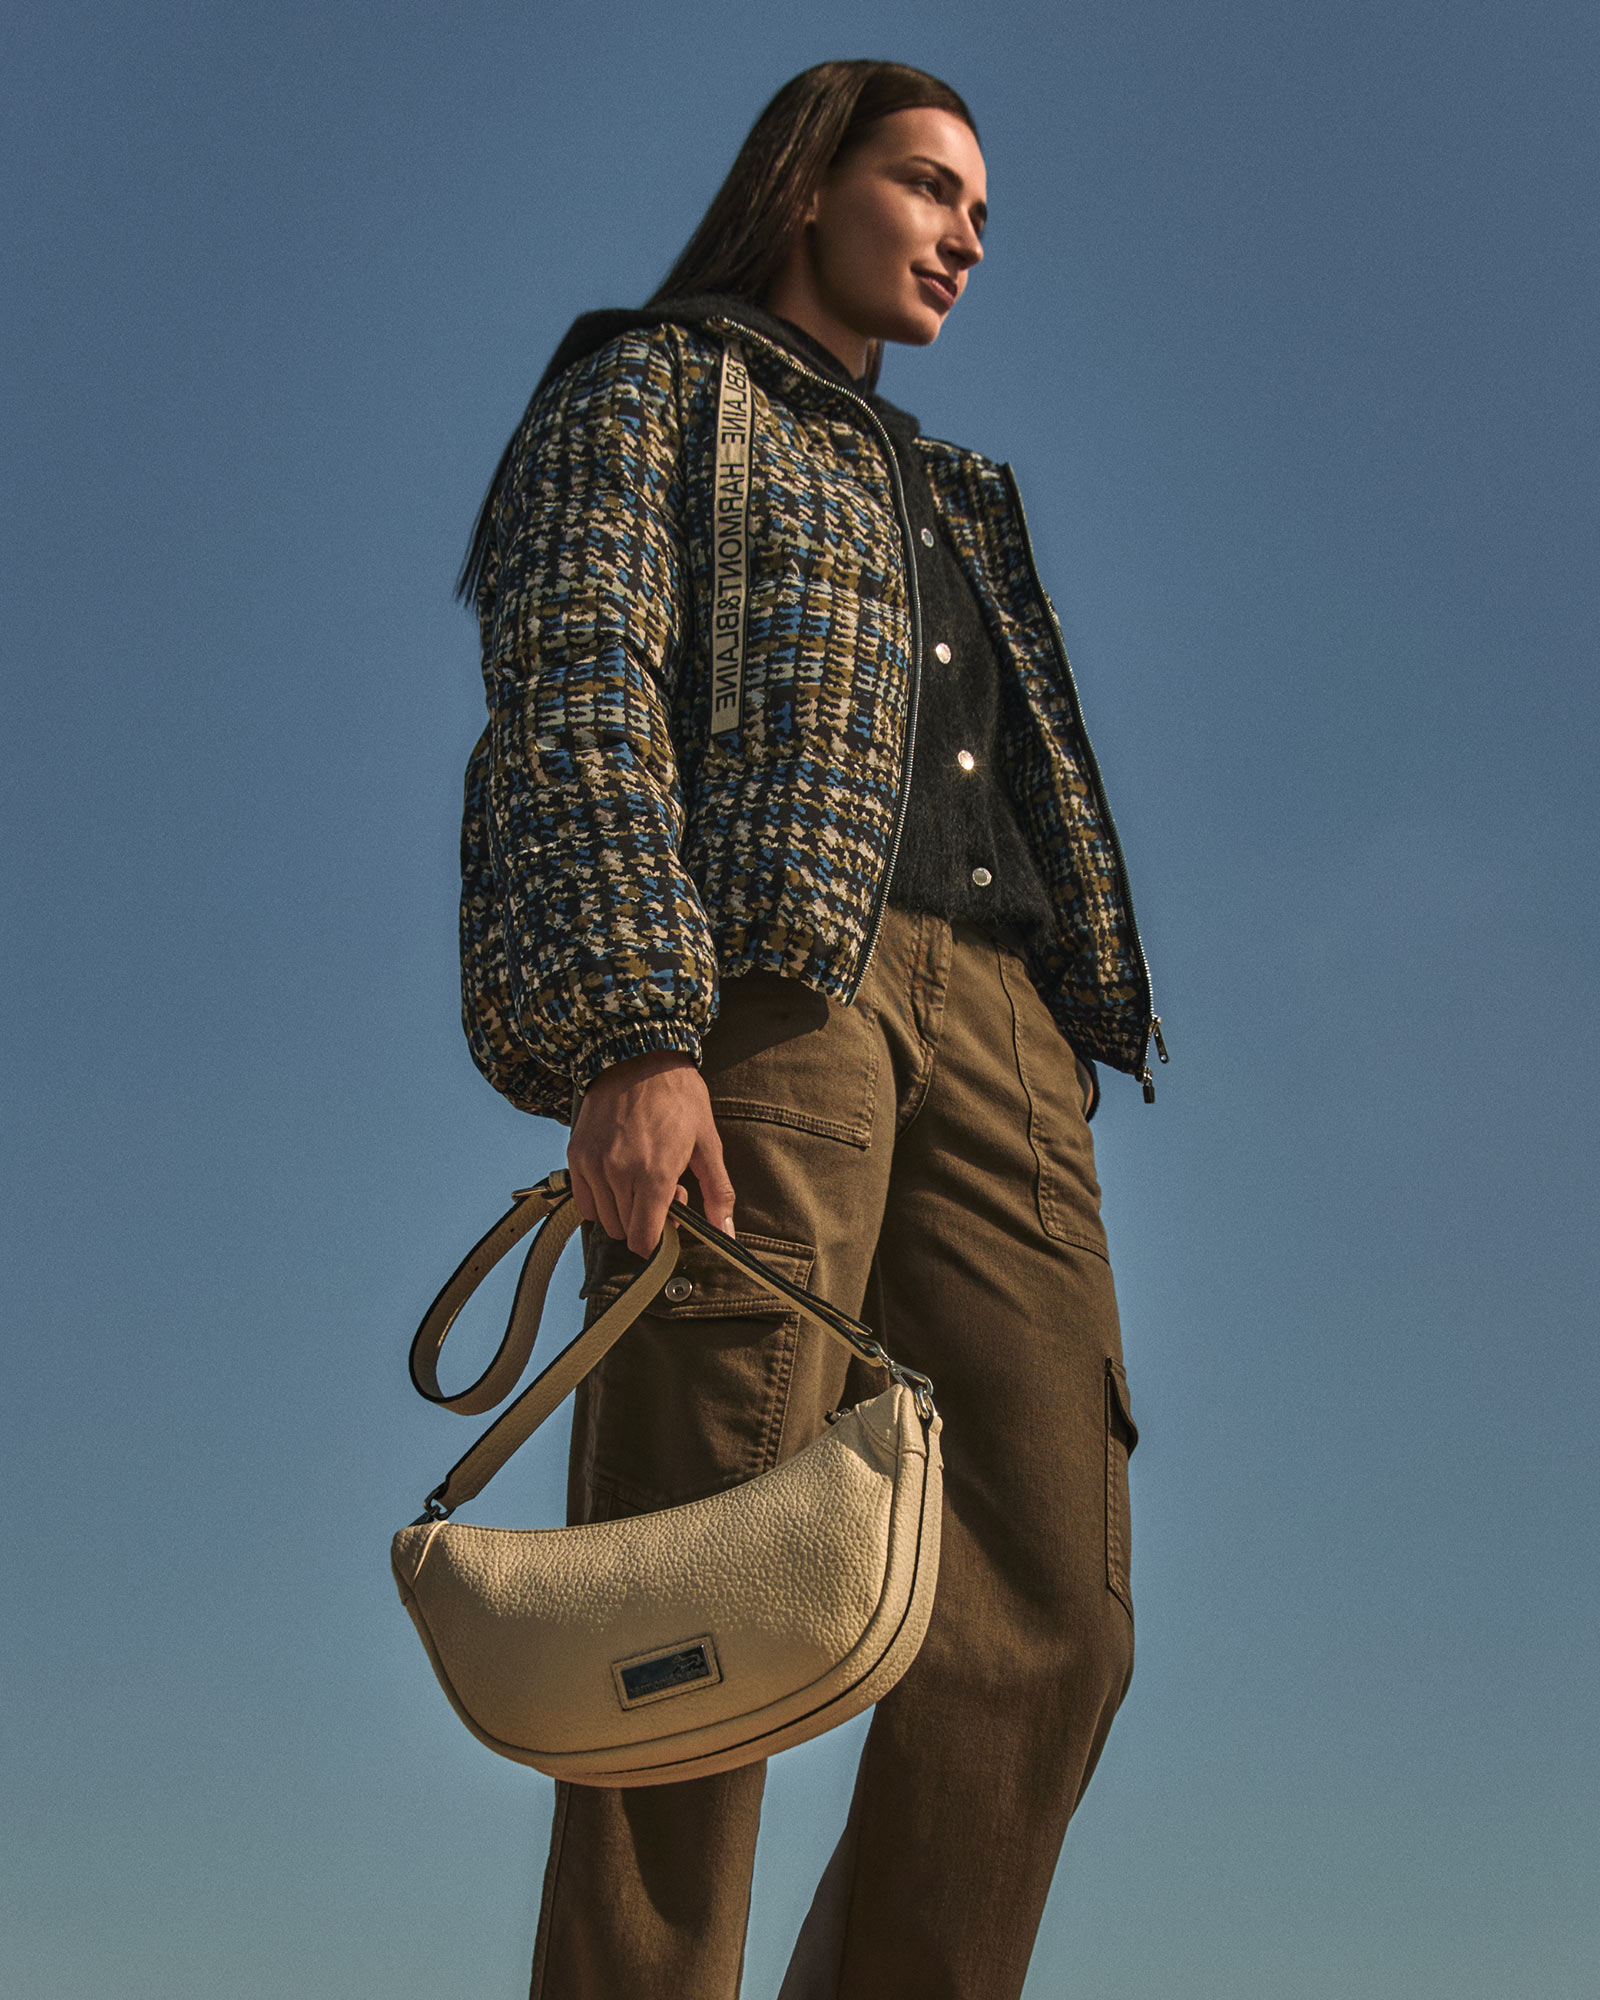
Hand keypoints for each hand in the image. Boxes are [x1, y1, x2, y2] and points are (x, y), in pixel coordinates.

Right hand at [568, 1050, 736, 1257]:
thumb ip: (718, 1193)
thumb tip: (727, 1234)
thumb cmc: (679, 1097)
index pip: (643, 1240)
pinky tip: (618, 1177)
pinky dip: (600, 1200)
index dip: (658, 1241)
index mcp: (654, 1175)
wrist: (639, 1056)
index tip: (670, 1225)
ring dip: (623, 1210)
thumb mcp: (708, 1142)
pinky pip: (584, 1202)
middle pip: (625, 1231)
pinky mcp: (577, 1155)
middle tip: (663, 1190)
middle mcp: (618, 1174)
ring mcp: (593, 1165)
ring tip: (641, 1179)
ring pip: (604, 1219)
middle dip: (646, 1220)